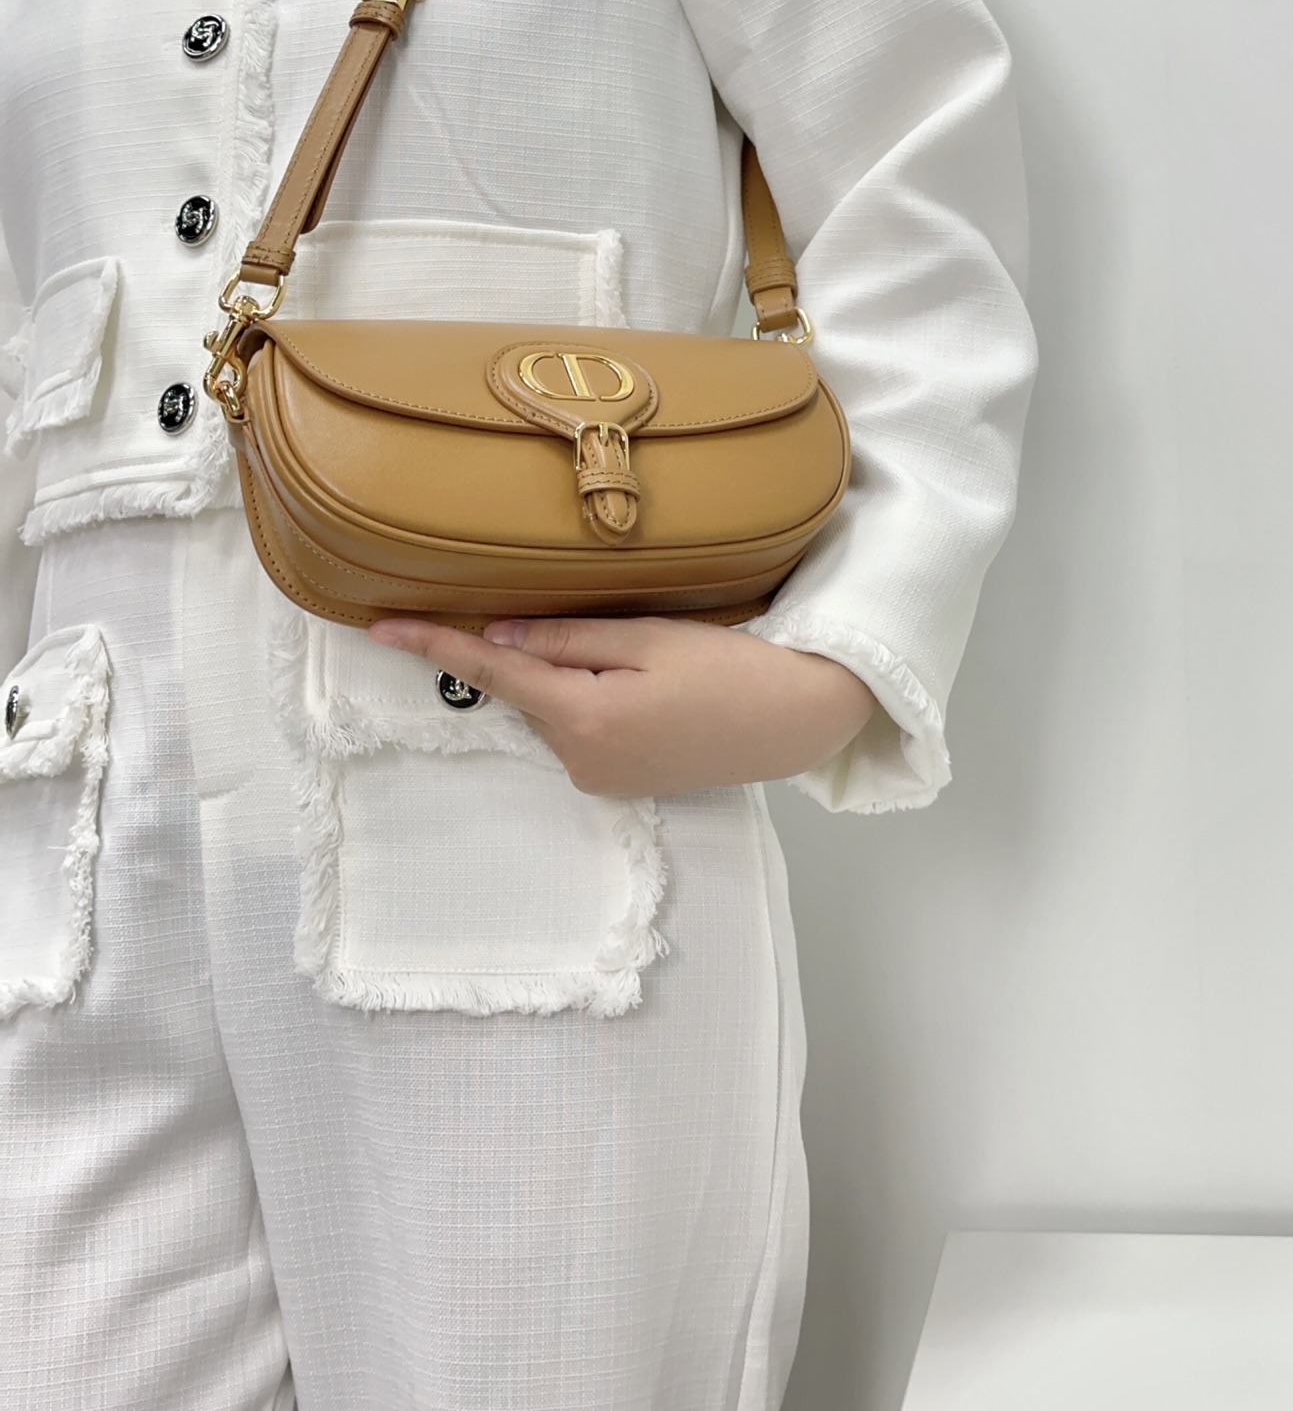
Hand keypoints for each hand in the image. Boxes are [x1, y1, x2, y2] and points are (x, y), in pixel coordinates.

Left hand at [367, 613, 876, 796]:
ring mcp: (599, 779)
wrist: (796, 721)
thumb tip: (498, 638)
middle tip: (615, 630)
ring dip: (573, 677)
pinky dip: (589, 699)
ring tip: (647, 659)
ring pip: (555, 708)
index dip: (433, 645)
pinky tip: (643, 686)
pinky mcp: (620, 784)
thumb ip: (566, 639)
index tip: (378, 627)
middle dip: (542, 652)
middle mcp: (579, 760)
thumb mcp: (646, 637)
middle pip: (527, 689)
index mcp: (581, 718)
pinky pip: (580, 729)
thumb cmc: (729, 668)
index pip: (489, 672)